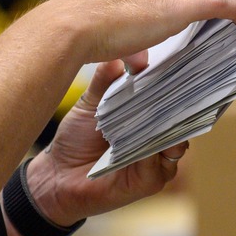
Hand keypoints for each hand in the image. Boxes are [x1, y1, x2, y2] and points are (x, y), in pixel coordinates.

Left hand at [26, 58, 187, 226]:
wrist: (56, 176)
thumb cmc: (76, 138)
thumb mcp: (91, 103)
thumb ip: (107, 79)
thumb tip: (123, 55)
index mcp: (150, 119)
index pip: (172, 99)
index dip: (175, 83)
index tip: (176, 63)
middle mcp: (159, 140)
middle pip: (179, 118)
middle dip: (176, 100)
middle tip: (174, 80)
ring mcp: (158, 161)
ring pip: (174, 139)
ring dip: (167, 124)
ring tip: (160, 106)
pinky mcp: (151, 181)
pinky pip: (159, 161)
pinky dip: (153, 147)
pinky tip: (145, 135)